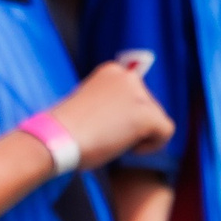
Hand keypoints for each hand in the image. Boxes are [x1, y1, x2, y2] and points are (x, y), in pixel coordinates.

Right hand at [51, 61, 174, 167]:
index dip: (123, 115)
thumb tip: (125, 117)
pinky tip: (128, 149)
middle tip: (107, 137)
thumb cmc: (63, 130)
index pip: (134, 95)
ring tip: (112, 141)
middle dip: (133, 124)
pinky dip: (151, 146)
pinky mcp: (146, 115)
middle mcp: (128, 77)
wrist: (54, 140)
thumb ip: (109, 104)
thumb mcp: (87, 105)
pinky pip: (165, 132)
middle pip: (148, 105)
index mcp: (112, 71)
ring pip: (157, 119)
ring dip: (139, 135)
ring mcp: (138, 95)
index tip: (103, 126)